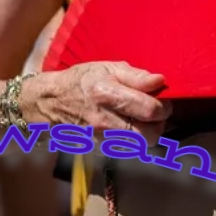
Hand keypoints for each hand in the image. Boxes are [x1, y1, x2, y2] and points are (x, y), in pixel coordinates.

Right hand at [26, 62, 171, 144]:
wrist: (52, 103)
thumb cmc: (81, 81)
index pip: (149, 110)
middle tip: (155, 113)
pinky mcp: (101, 148)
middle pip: (149, 135)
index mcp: (107, 94)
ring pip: (141, 145)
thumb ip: (136, 76)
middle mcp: (104, 120)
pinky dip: (134, 139)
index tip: (163, 101)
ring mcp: (102, 137)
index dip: (163, 107)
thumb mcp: (107, 68)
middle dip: (159, 124)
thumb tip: (160, 81)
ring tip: (141, 118)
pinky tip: (128, 125)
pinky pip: (129, 148)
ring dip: (148, 133)